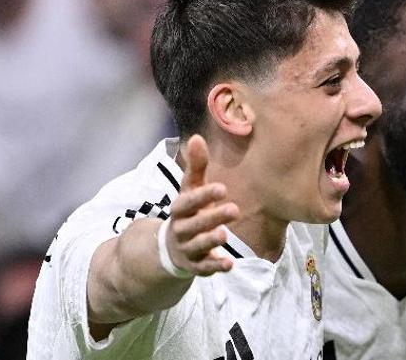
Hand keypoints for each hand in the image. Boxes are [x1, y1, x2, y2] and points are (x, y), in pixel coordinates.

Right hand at [164, 134, 240, 275]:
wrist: (171, 247)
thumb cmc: (188, 212)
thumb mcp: (190, 189)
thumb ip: (195, 167)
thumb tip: (196, 137)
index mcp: (180, 209)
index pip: (188, 201)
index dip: (203, 195)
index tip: (222, 188)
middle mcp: (181, 229)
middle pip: (194, 225)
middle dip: (212, 218)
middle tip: (234, 210)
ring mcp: (187, 249)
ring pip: (198, 246)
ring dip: (210, 241)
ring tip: (225, 235)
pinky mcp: (195, 266)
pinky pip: (204, 269)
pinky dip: (215, 267)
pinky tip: (229, 264)